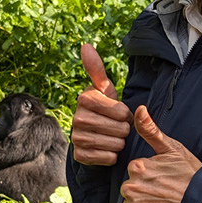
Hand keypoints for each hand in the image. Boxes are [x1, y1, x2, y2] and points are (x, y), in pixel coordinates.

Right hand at [71, 44, 132, 165]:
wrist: (94, 138)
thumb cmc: (104, 110)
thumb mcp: (104, 90)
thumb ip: (97, 69)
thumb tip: (85, 45)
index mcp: (85, 98)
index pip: (119, 110)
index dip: (125, 114)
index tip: (121, 114)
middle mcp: (77, 118)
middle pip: (119, 128)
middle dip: (124, 130)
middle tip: (118, 128)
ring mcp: (76, 137)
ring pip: (114, 143)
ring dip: (119, 143)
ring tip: (114, 138)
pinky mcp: (80, 156)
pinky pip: (107, 157)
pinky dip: (112, 156)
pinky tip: (107, 149)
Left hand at [118, 106, 201, 202]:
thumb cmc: (190, 176)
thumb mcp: (172, 149)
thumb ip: (151, 130)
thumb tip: (139, 109)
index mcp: (138, 166)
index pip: (134, 170)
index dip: (149, 174)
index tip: (164, 179)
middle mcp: (131, 187)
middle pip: (129, 188)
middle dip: (142, 190)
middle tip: (163, 193)